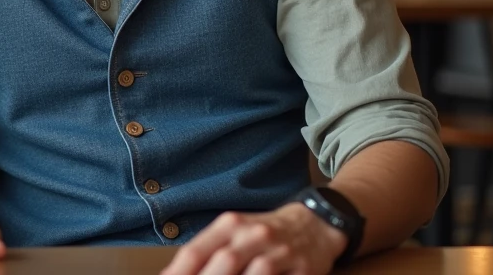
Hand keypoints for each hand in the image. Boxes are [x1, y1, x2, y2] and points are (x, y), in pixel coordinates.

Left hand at [161, 204, 347, 274]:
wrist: (315, 223)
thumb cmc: (266, 233)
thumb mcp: (235, 231)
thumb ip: (209, 251)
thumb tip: (177, 271)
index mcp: (230, 225)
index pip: (196, 251)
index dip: (178, 271)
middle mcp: (253, 234)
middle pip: (224, 263)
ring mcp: (279, 251)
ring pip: (255, 274)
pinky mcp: (303, 267)